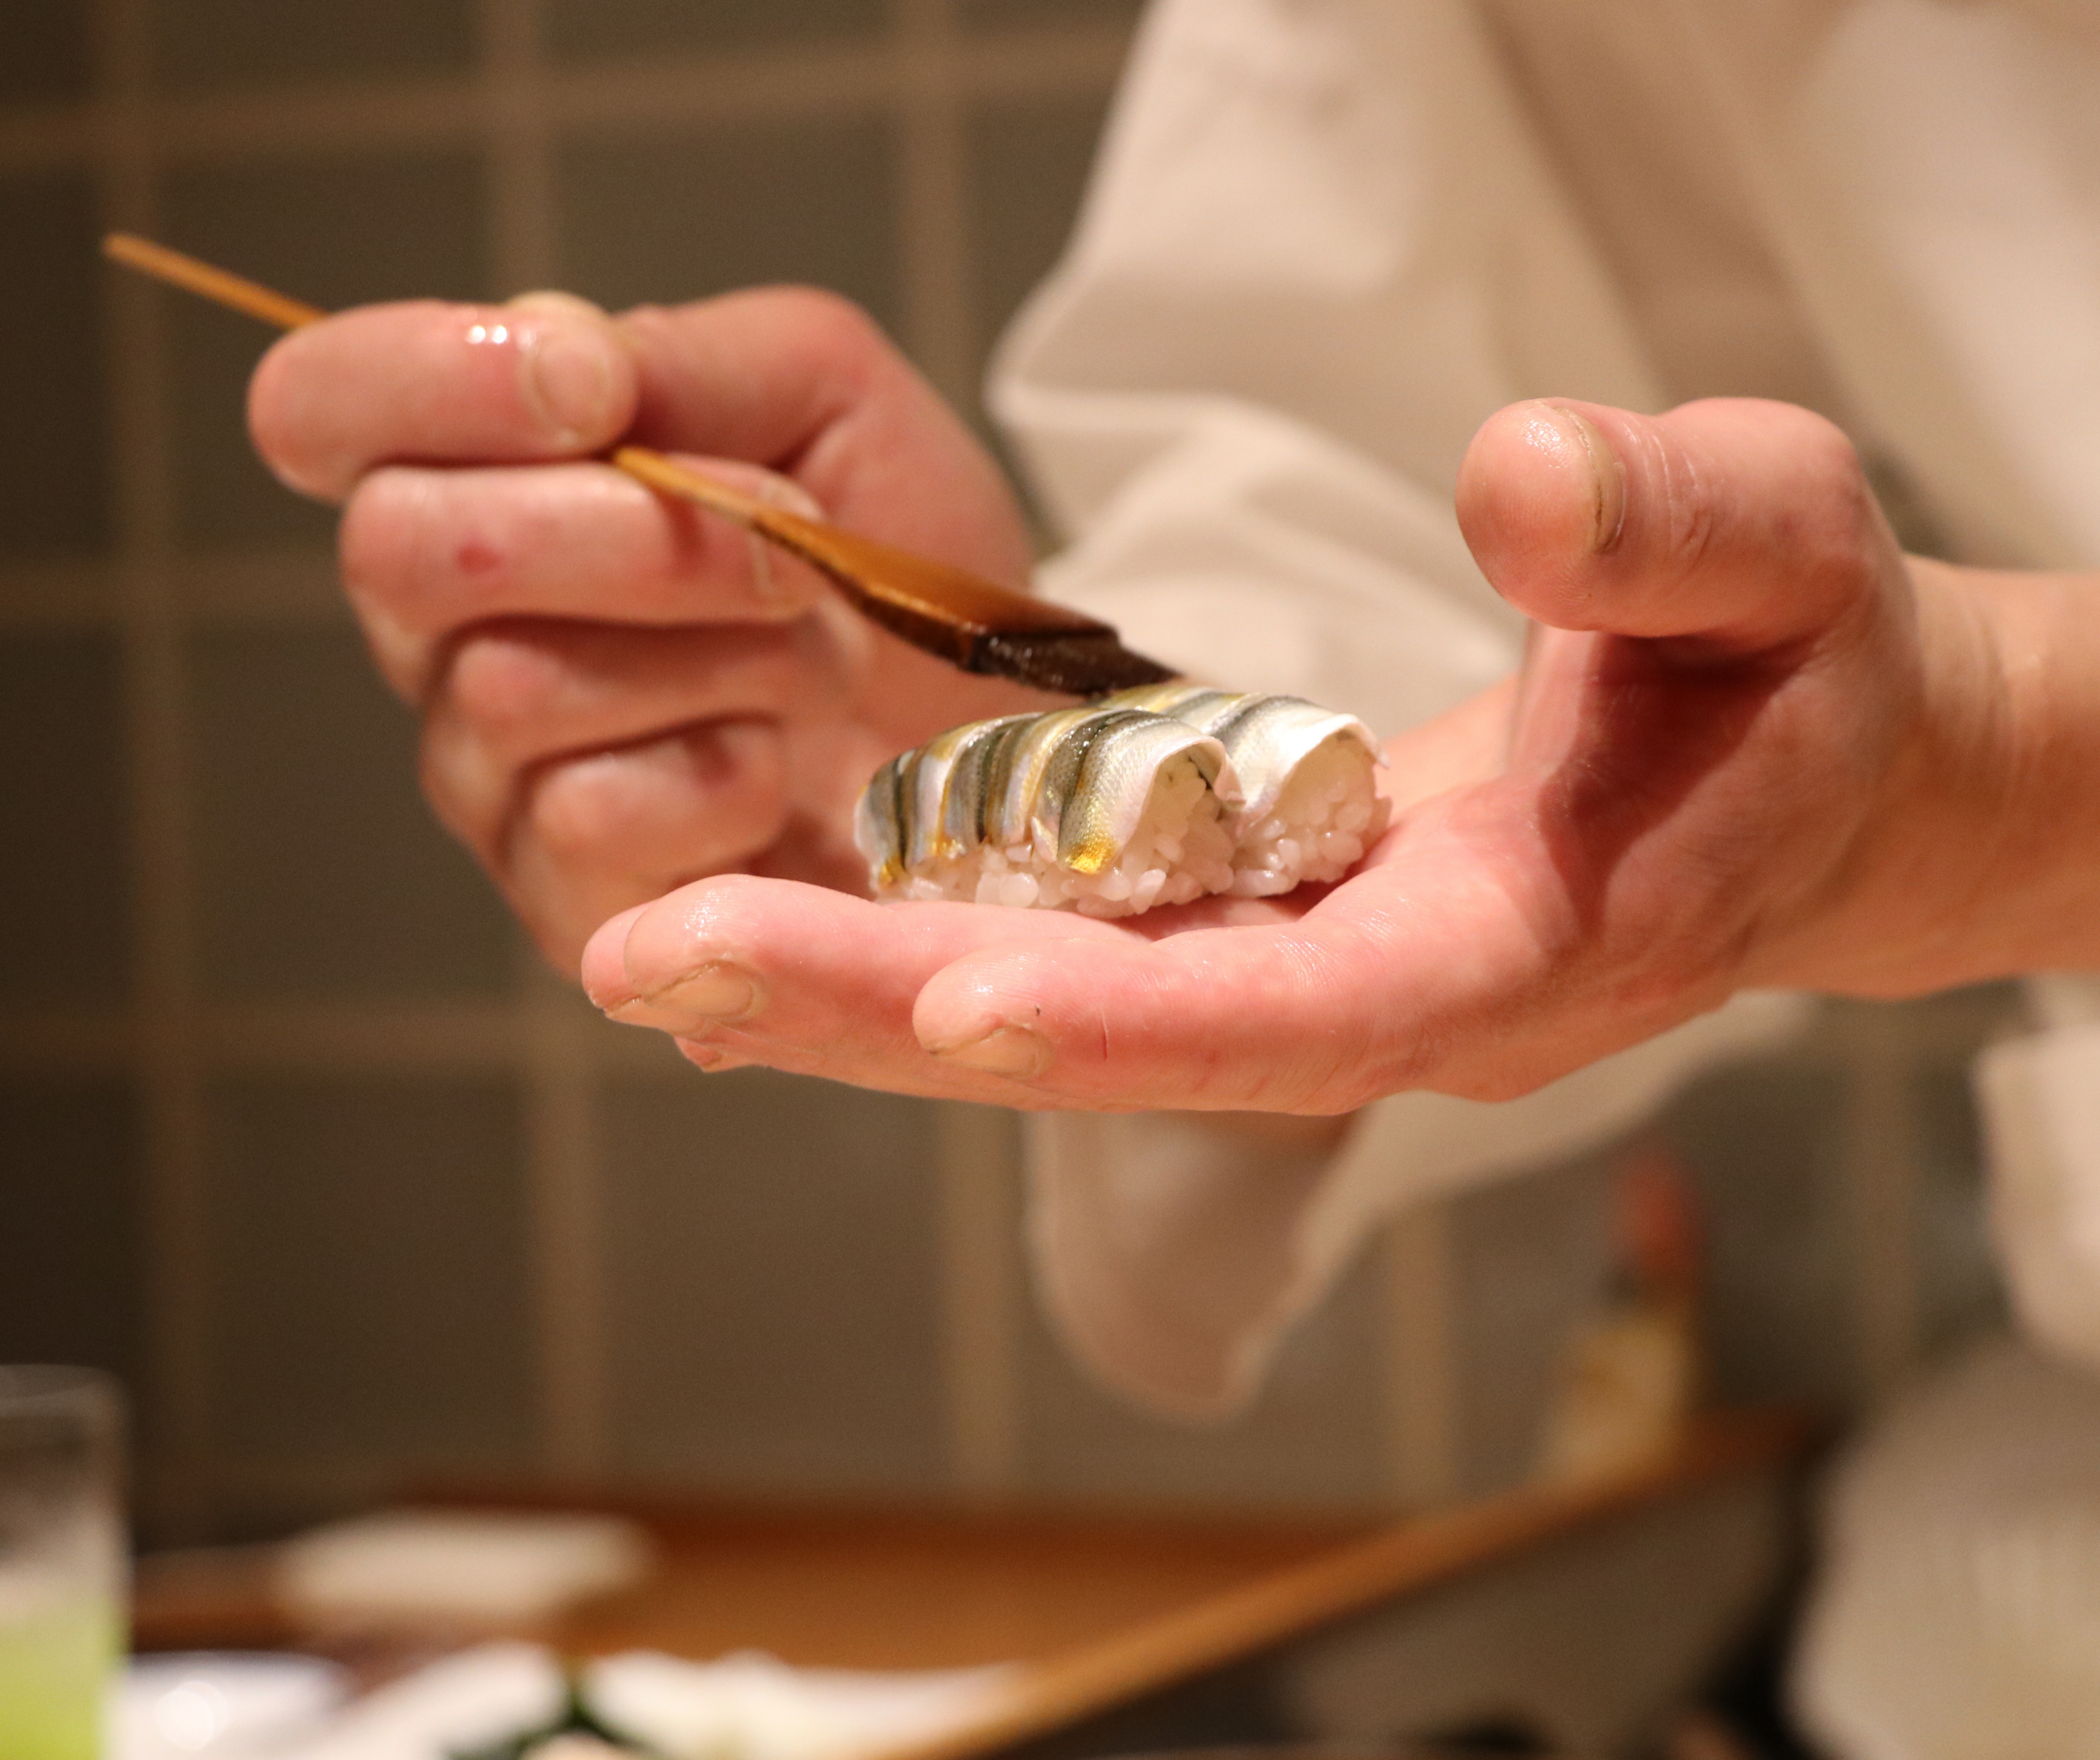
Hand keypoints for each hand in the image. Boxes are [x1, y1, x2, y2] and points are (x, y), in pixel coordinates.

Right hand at [247, 287, 1058, 965]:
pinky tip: (787, 773)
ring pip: (515, 690)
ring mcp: (494, 785)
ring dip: (721, 656)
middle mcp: (448, 637)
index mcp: (476, 482)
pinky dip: (730, 779)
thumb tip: (570, 366)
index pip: (322, 405)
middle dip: (626, 530)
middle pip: (402, 552)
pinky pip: (591, 822)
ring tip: (820, 659)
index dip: (429, 378)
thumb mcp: (827, 397)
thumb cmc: (902, 551)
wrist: (1009, 721)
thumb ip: (689, 361)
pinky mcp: (567, 909)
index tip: (600, 388)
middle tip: (785, 545)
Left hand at [582, 396, 2085, 1110]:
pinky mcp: (1264, 929)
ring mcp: (1308, 976)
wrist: (1805, 779)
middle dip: (887, 1012)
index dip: (1128, 1015)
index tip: (938, 993)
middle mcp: (1379, 1001)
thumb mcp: (1787, 558)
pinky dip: (927, 944)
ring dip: (859, 991)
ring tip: (647, 947)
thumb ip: (1667, 534)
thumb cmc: (1802, 675)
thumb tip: (1515, 479)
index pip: (1305, 1012)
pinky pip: (1075, 955)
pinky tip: (776, 915)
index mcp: (1515, 948)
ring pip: (1065, 1012)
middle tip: (650, 959)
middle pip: (1114, 1042)